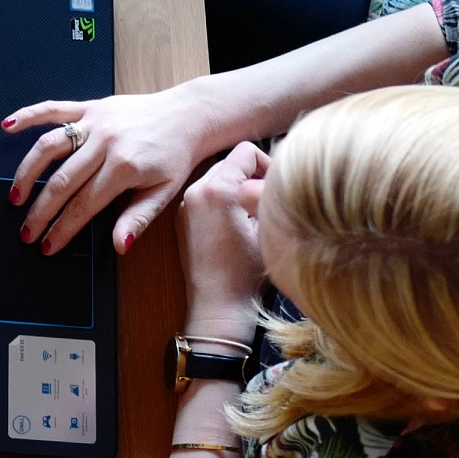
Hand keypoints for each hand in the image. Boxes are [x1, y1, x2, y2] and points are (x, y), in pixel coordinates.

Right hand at [5, 82, 223, 254]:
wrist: (187, 115)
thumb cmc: (176, 156)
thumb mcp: (165, 193)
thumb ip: (138, 219)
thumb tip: (119, 246)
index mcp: (124, 168)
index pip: (83, 205)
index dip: (62, 229)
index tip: (47, 245)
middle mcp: (105, 142)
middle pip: (61, 181)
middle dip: (40, 211)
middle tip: (25, 232)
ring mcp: (94, 122)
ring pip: (49, 147)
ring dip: (27, 172)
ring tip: (14, 196)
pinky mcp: (90, 107)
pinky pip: (54, 109)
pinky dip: (28, 115)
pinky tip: (8, 126)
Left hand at [179, 142, 270, 344]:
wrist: (218, 306)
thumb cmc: (247, 273)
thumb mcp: (268, 228)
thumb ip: (267, 195)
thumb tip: (272, 180)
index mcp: (218, 189)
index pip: (246, 151)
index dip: (267, 164)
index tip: (276, 187)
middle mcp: (196, 191)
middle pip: (230, 162)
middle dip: (251, 176)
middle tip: (267, 202)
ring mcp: (186, 205)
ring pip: (217, 178)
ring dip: (236, 188)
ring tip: (252, 216)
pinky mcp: (182, 219)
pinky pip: (206, 196)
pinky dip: (222, 201)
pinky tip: (236, 226)